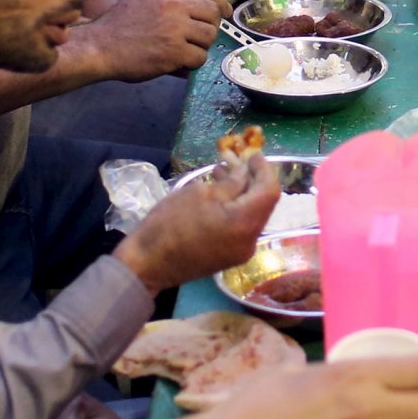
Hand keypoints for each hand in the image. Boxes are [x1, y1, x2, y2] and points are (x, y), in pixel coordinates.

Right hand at [87, 0, 225, 78]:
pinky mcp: (174, 52)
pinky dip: (192, 63)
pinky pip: (199, 58)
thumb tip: (208, 2)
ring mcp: (175, 28)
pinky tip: (178, 63)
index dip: (219, 1)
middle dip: (211, 27)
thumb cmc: (121, 25)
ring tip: (184, 50)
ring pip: (209, 36)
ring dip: (201, 46)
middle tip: (199, 37)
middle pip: (212, 13)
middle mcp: (173, 5)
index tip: (224, 12)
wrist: (100, 46)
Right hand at [118, 154, 280, 292]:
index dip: (264, 169)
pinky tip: (219, 194)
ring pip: (251, 215)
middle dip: (253, 179)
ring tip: (222, 171)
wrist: (148, 264)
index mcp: (244, 224)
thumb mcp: (200, 193)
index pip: (270, 191)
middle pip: (263, 204)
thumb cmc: (170, 224)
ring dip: (241, 193)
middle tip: (237, 160)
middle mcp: (250, 241)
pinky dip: (234, 208)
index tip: (253, 154)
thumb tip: (246, 173)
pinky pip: (240, 227)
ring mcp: (241, 252)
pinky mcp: (230, 257)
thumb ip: (231, 182)